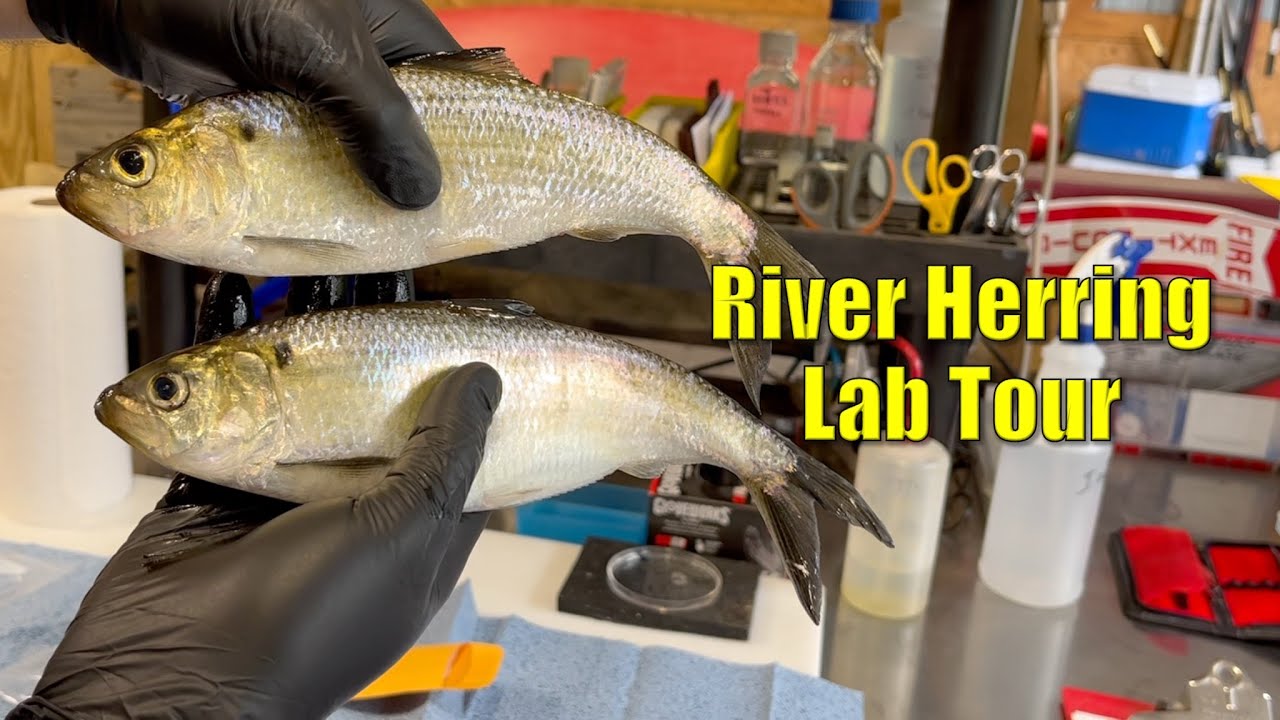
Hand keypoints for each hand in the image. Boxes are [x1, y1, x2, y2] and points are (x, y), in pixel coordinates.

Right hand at [6, 272, 502, 718]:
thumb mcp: (404, 529)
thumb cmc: (314, 615)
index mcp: (415, 537)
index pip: (459, 457)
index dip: (467, 403)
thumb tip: (485, 379)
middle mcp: (356, 519)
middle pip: (380, 430)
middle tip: (386, 302)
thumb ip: (445, 455)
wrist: (177, 672)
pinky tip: (245, 332)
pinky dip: (238, 385)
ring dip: (308, 370)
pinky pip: (237, 428)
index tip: (469, 339)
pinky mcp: (222, 494)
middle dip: (381, 372)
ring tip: (321, 299)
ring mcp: (286, 507)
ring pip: (308, 423)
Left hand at [24, 0, 458, 207]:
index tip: (483, 191)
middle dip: (410, 178)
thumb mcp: (326, 55)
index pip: (457, 86)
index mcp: (392, 29)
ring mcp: (307, 86)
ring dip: (355, 191)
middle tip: (430, 229)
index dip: (472, 139)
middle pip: (404, 128)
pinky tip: (319, 224)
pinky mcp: (262, 110)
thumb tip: (422, 197)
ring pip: (349, 149)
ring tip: (380, 238)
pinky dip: (303, 190)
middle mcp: (356, 58)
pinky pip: (296, 160)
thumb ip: (378, 124)